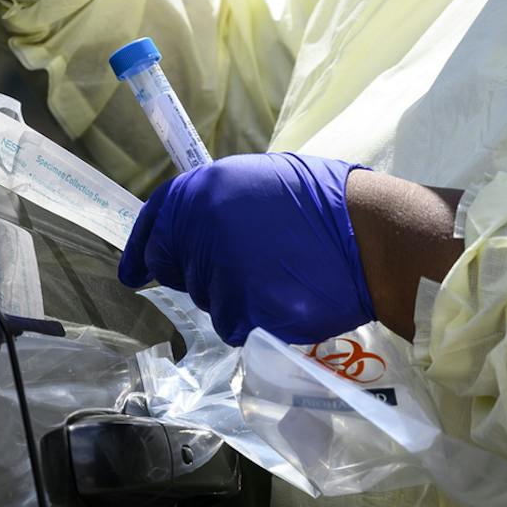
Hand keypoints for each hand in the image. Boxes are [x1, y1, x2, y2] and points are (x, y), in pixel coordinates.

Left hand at [118, 153, 372, 345]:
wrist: (370, 236)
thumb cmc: (326, 202)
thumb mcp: (262, 180)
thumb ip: (218, 203)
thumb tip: (189, 230)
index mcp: (203, 189)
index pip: (155, 226)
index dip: (144, 252)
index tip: (136, 273)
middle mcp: (200, 229)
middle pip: (181, 271)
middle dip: (204, 275)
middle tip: (244, 270)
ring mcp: (219, 271)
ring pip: (209, 301)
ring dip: (235, 298)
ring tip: (278, 278)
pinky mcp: (241, 309)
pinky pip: (235, 325)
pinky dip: (256, 321)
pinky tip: (285, 300)